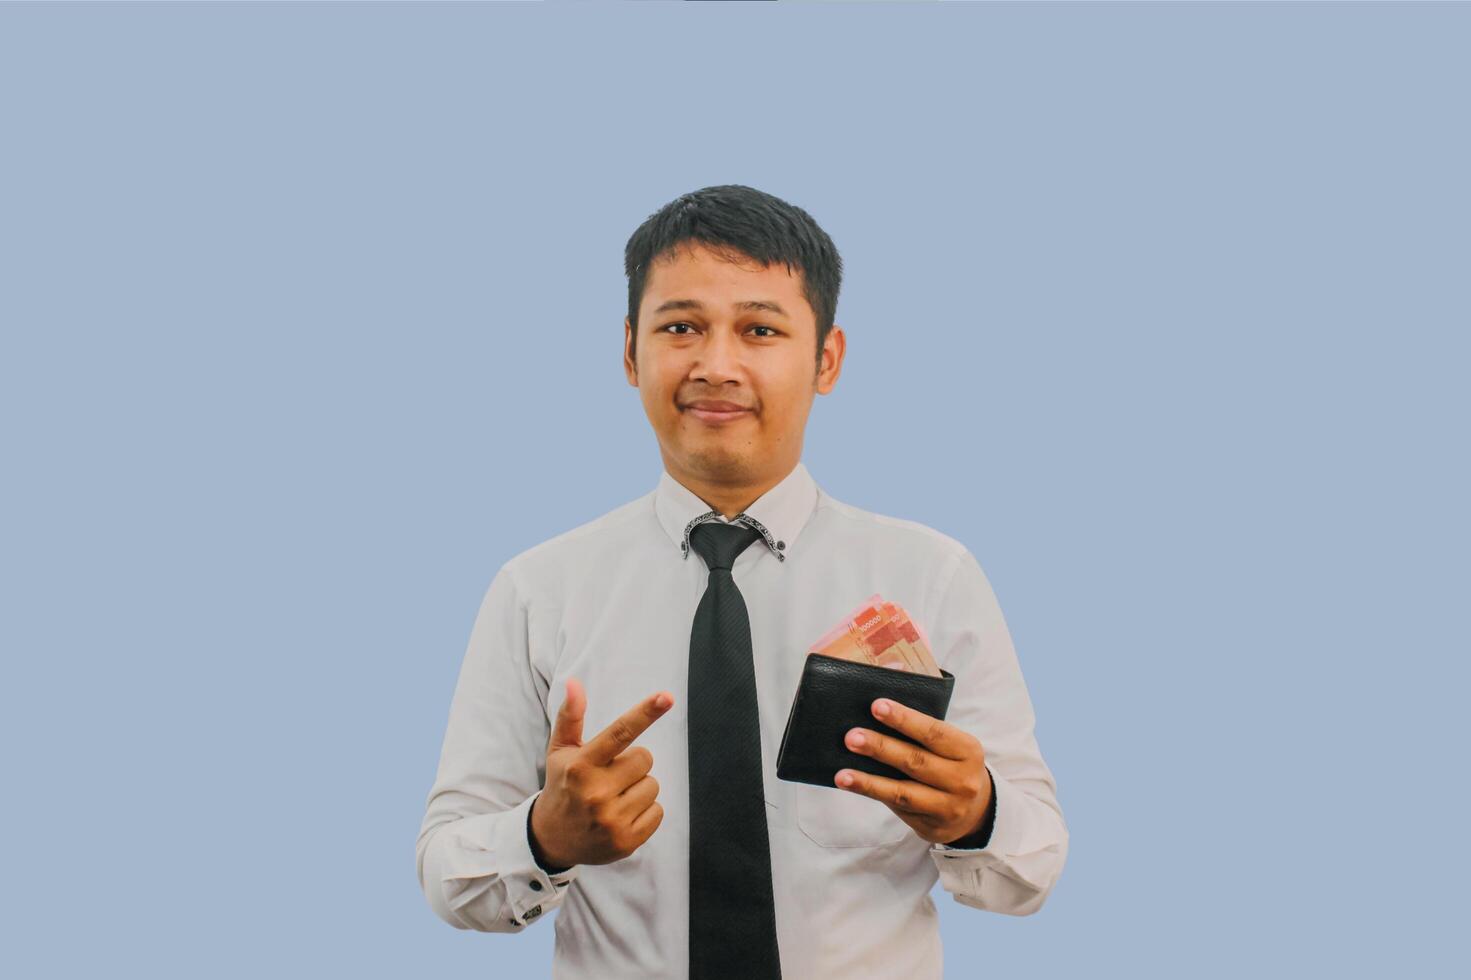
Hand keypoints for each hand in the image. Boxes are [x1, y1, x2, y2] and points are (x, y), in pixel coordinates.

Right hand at [529, 677, 672, 867]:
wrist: (552, 839)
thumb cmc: (562, 784)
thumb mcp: (560, 750)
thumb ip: (570, 716)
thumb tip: (574, 682)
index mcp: (581, 766)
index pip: (619, 733)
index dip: (645, 713)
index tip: (667, 697)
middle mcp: (596, 793)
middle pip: (645, 758)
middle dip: (632, 763)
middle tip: (610, 775)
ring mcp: (611, 820)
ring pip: (653, 785)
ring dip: (638, 787)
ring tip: (614, 797)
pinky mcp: (626, 841)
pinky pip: (658, 811)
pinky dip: (644, 811)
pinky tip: (621, 815)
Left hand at [835, 697, 992, 845]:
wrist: (975, 812)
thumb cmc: (952, 764)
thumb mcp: (952, 744)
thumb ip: (923, 723)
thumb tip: (887, 684)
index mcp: (967, 750)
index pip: (934, 732)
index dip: (905, 719)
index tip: (876, 706)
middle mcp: (961, 780)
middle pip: (916, 761)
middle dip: (881, 747)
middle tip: (851, 736)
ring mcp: (946, 806)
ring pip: (903, 791)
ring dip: (869, 781)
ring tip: (843, 772)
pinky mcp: (930, 825)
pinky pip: (896, 806)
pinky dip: (871, 793)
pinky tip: (849, 784)